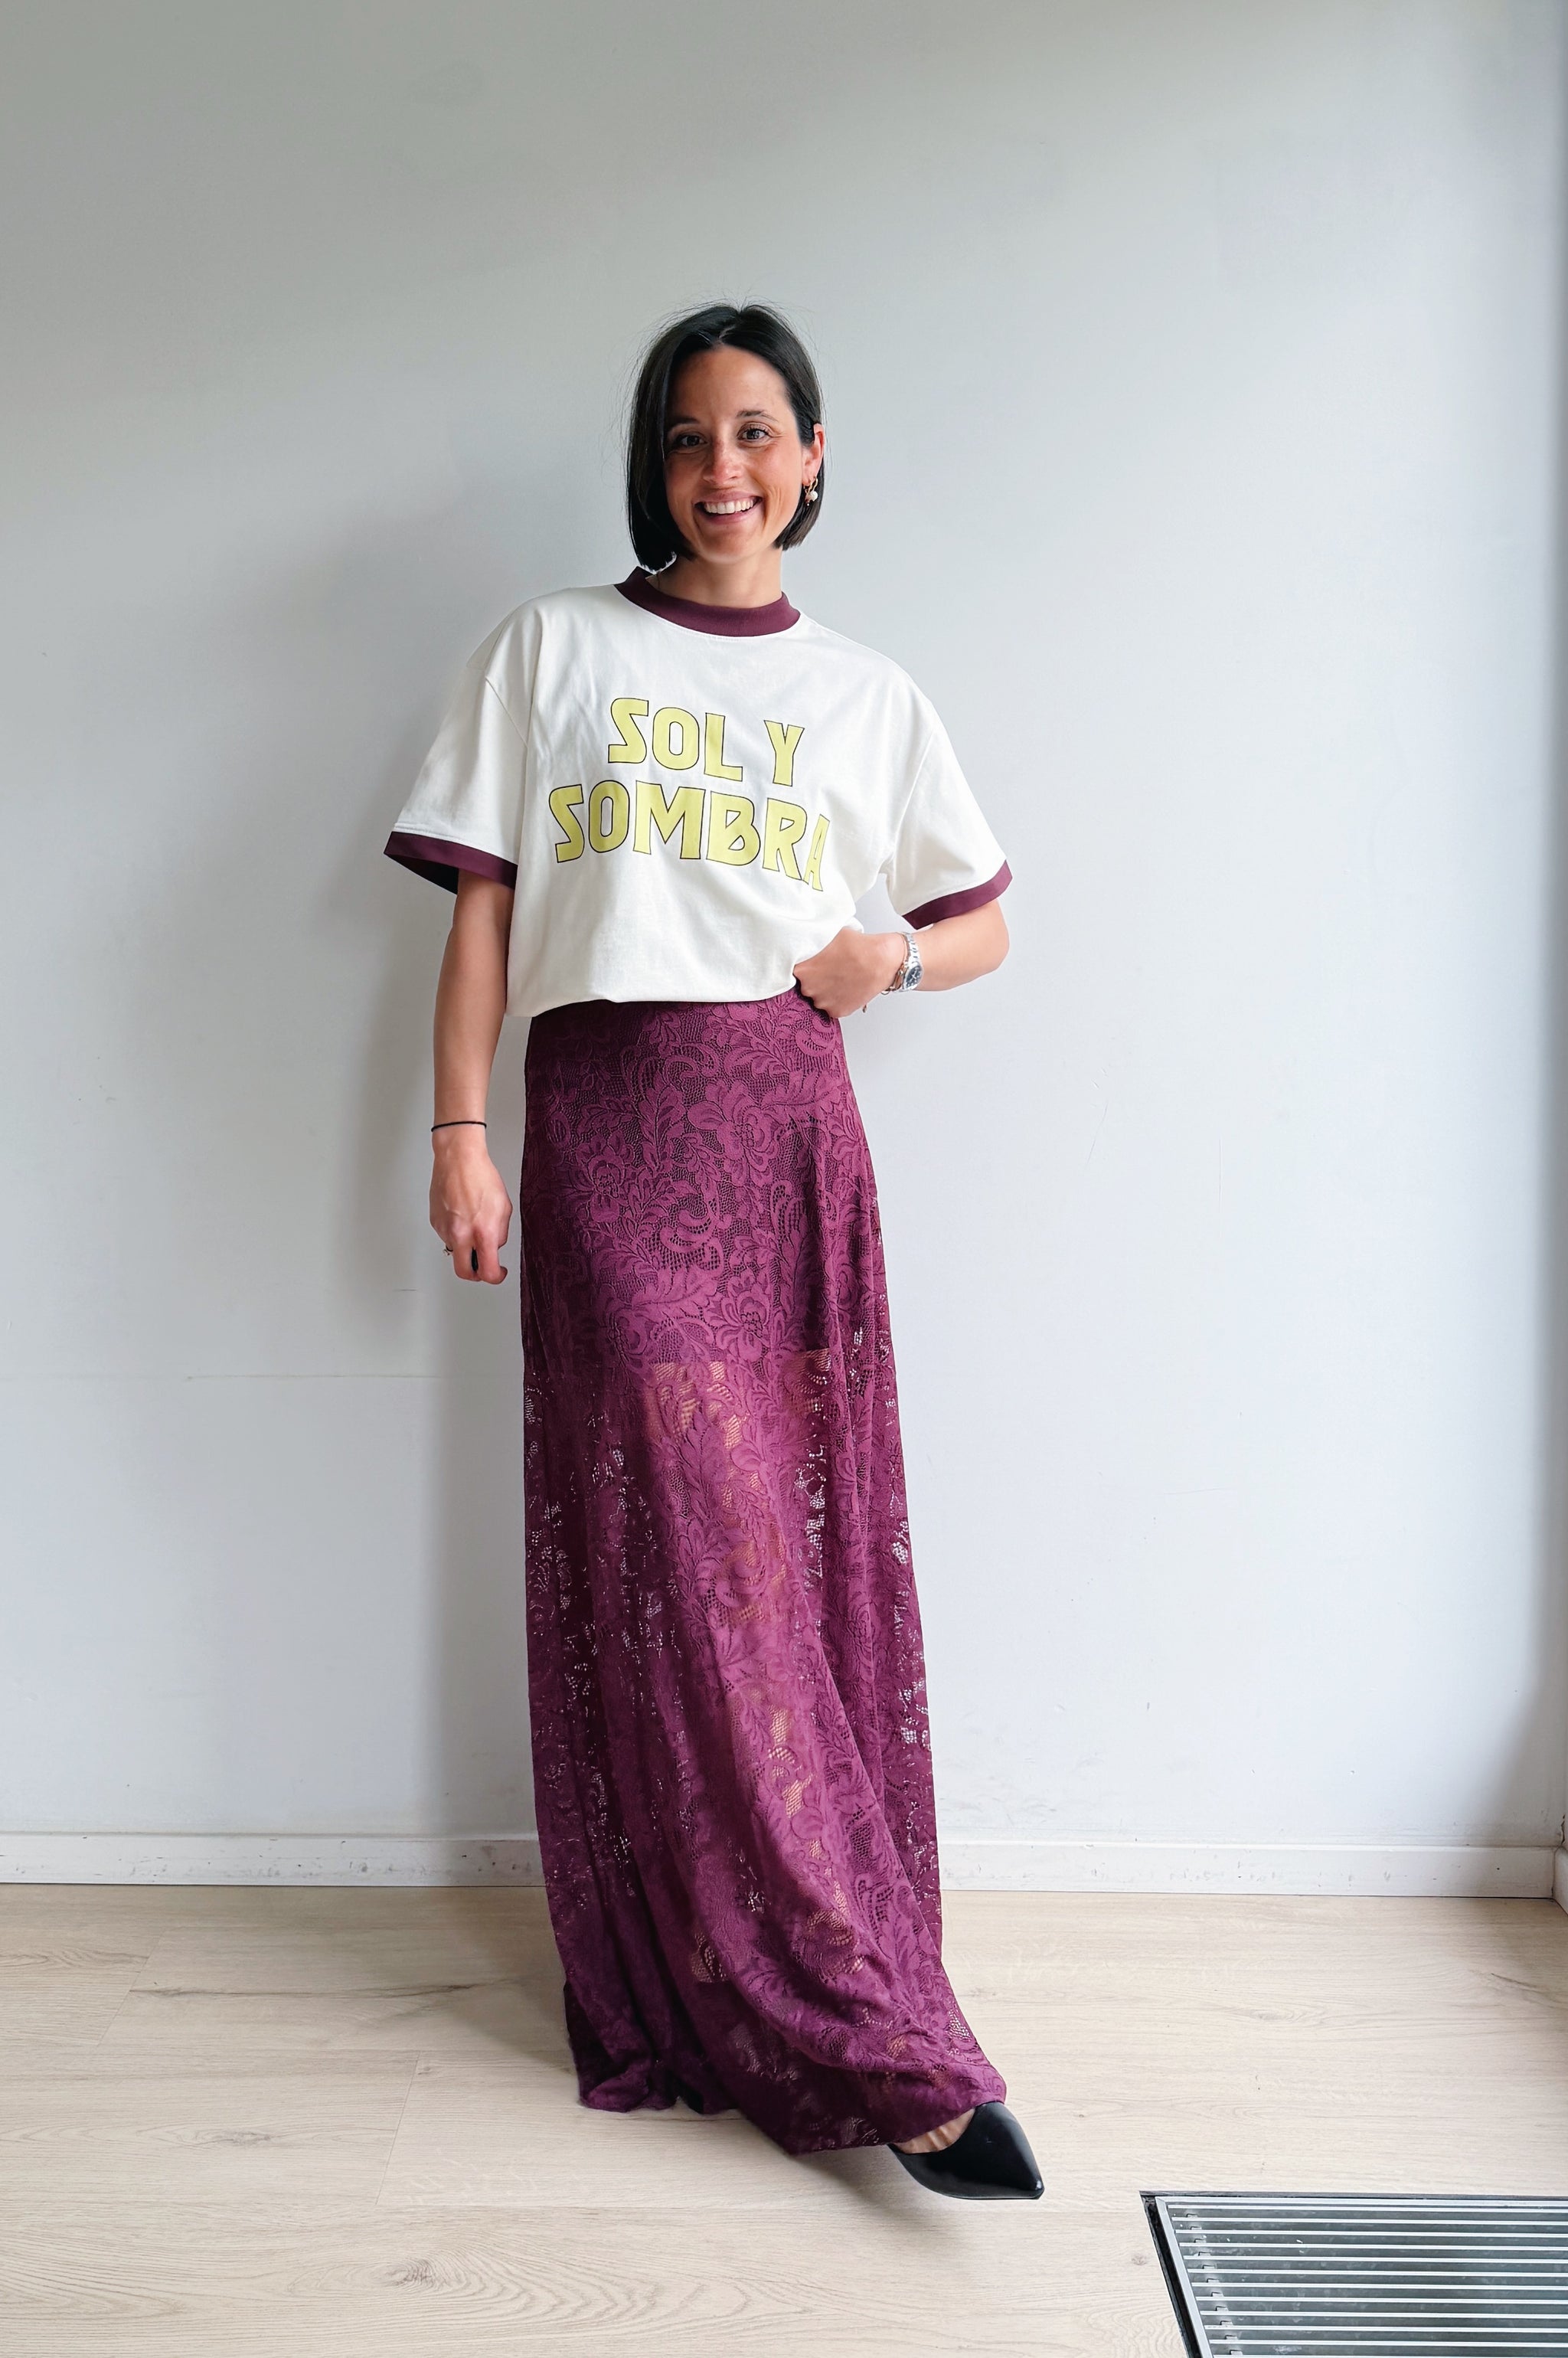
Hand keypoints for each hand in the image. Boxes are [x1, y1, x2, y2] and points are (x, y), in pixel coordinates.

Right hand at [429, 1131, 512, 1283]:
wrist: (458, 1159)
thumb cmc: (481, 1177)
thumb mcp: (504, 1207)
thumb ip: (500, 1233)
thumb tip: (494, 1247)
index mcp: (482, 1232)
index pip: (487, 1271)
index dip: (496, 1277)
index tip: (499, 1272)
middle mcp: (461, 1234)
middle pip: (464, 1272)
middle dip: (475, 1274)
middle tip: (483, 1265)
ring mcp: (445, 1229)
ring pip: (456, 1251)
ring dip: (466, 1246)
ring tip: (472, 1221)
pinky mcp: (435, 1222)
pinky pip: (448, 1236)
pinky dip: (457, 1232)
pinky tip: (462, 1214)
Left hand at [792, 928, 905, 1017]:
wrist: (881, 960)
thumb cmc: (858, 946)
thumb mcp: (828, 935)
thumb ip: (811, 943)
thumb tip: (805, 941)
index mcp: (802, 969)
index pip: (792, 971)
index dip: (803, 966)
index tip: (812, 963)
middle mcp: (809, 988)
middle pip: (805, 985)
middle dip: (815, 978)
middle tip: (830, 968)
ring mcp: (823, 1002)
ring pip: (819, 997)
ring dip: (826, 990)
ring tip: (841, 977)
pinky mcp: (837, 1011)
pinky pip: (832, 1006)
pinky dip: (838, 999)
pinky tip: (847, 987)